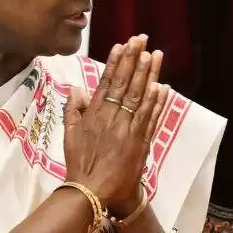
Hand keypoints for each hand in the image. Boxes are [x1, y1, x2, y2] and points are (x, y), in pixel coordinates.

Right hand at [62, 35, 168, 215]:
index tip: (123, 45)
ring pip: (140, 97)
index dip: (116, 62)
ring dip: (149, 74)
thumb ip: (72, 110)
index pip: (107, 82)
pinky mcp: (140, 142)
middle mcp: (112, 118)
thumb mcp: (69, 135)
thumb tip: (76, 88)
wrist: (93, 193)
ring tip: (155, 54)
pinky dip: (157, 102)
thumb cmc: (80, 164)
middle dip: (134, 59)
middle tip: (141, 39)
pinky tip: (163, 86)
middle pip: (126, 84)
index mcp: (94, 115)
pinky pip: (151, 118)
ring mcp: (128, 129)